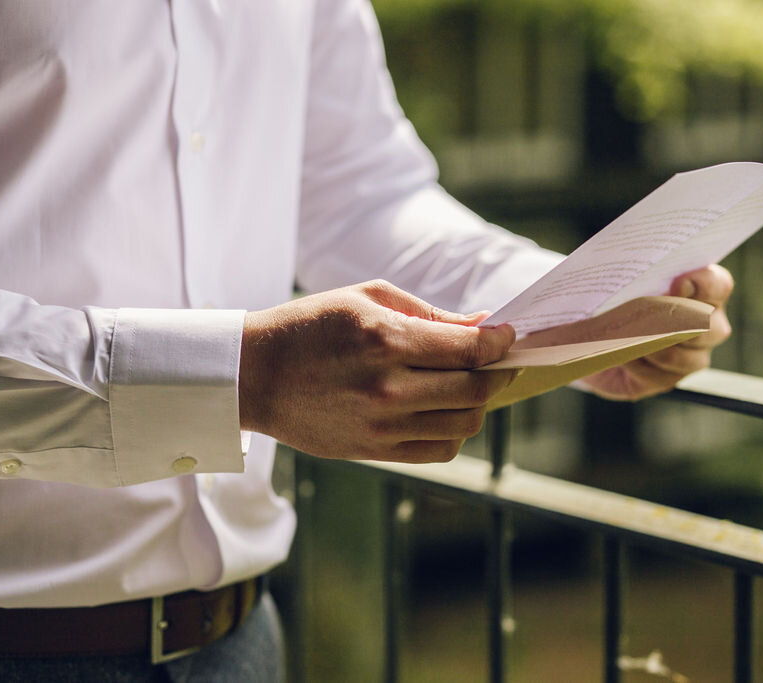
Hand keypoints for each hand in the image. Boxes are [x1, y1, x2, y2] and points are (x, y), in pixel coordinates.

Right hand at [238, 280, 516, 462]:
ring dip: (479, 403)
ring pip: (464, 424)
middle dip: (499, 372)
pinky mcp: (375, 451)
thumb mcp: (367, 299)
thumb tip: (483, 325)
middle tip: (501, 360)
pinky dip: (455, 431)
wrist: (253, 376)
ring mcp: (382, 425)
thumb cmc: (311, 326)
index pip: (470, 349)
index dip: (501, 342)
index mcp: (386, 340)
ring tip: (470, 384)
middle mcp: (388, 387)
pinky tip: (446, 410)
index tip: (509, 336)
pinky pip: (439, 450)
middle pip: (475, 390)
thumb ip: (429, 313)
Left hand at [579, 264, 733, 399]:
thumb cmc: (607, 300)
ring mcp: (689, 356)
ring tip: (631, 337)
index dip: (704, 284)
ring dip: (661, 347)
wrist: (586, 337)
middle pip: (712, 327)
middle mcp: (704, 326)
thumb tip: (637, 273)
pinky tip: (622, 355)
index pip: (718, 285)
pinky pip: (663, 377)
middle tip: (654, 314)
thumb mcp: (616, 282)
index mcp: (698, 291)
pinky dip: (641, 365)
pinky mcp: (665, 379)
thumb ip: (633, 274)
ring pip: (691, 358)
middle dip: (683, 320)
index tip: (678, 282)